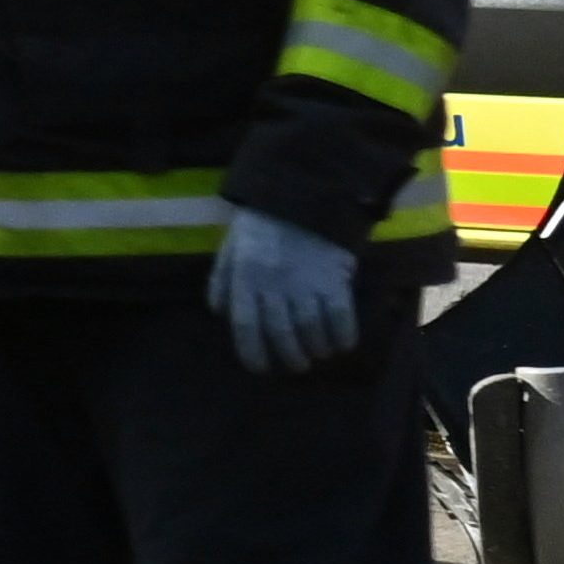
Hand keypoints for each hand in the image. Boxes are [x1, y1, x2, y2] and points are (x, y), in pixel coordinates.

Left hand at [210, 206, 359, 375]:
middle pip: (282, 335)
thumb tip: (220, 313)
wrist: (301, 195)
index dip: (252, 354)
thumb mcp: (230, 248)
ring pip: (311, 330)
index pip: (245, 327)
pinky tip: (342, 343)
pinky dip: (343, 336)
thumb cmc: (261, 225)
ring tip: (318, 354)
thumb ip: (222, 281)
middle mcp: (274, 286)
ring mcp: (306, 283)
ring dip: (316, 350)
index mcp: (244, 279)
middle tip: (297, 365)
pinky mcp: (335, 279)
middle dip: (290, 357)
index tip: (261, 368)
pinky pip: (341, 316)